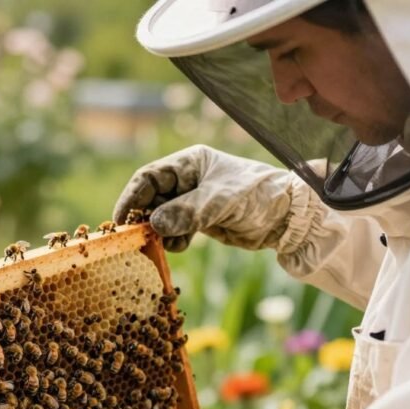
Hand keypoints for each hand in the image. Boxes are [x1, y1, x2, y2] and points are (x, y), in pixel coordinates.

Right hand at [113, 145, 313, 252]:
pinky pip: (174, 230)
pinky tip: (184, 244)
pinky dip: (174, 240)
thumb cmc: (257, 196)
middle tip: (140, 237)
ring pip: (161, 217)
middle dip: (146, 218)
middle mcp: (187, 180)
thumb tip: (154, 225)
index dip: (132, 197)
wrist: (287, 217)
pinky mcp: (199, 220)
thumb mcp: (220, 201)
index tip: (122, 219)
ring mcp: (192, 200)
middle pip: (151, 198)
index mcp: (190, 163)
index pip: (149, 177)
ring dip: (161, 232)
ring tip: (172, 242)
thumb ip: (186, 211)